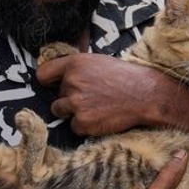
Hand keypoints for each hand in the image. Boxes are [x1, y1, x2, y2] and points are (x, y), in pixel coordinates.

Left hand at [36, 53, 160, 136]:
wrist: (146, 95)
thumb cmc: (126, 77)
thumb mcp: (98, 62)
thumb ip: (78, 68)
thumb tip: (61, 76)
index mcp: (74, 63)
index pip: (43, 74)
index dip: (48, 82)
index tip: (53, 86)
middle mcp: (71, 82)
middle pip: (56, 96)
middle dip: (69, 99)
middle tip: (92, 97)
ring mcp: (76, 103)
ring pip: (61, 112)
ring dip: (73, 112)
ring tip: (95, 107)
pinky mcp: (83, 122)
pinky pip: (74, 127)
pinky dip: (85, 125)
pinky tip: (101, 117)